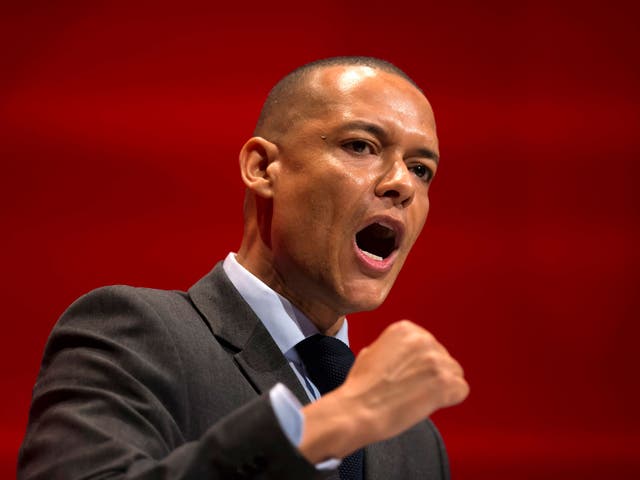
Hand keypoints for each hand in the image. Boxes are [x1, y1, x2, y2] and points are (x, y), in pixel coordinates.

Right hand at [300, 320, 468, 461]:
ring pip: (454, 373)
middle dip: (431, 375)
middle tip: (411, 390)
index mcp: (405, 329)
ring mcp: (436, 360)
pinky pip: (461, 390)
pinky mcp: (445, 382)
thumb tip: (407, 357)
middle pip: (443, 358)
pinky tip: (429, 404)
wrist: (359, 408)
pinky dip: (449, 400)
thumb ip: (395, 348)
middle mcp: (423, 339)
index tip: (406, 376)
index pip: (429, 346)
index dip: (419, 365)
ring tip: (419, 397)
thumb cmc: (361, 386)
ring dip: (441, 387)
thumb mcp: (373, 351)